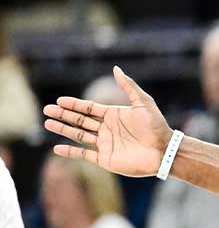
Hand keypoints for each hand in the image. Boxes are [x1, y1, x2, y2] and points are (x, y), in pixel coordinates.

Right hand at [42, 66, 172, 176]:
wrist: (164, 150)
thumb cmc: (157, 126)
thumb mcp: (143, 102)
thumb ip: (128, 86)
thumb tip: (116, 68)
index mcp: (114, 115)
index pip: (88, 108)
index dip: (73, 105)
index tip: (59, 100)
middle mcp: (107, 129)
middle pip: (80, 121)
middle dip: (63, 115)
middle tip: (46, 110)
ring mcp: (105, 144)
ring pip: (79, 135)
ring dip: (63, 129)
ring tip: (47, 124)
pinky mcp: (106, 159)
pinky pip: (84, 155)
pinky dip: (70, 152)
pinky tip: (56, 148)